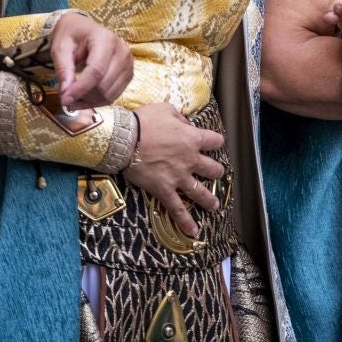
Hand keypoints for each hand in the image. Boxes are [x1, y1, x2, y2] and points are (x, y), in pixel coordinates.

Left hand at [54, 12, 134, 111]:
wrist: (83, 29)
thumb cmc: (71, 36)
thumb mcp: (60, 47)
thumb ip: (63, 69)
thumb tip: (66, 94)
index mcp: (105, 39)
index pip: (96, 71)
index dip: (80, 88)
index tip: (65, 99)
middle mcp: (122, 52)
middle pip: (104, 86)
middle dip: (82, 96)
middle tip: (64, 96)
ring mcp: (128, 64)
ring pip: (109, 95)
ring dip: (88, 101)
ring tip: (73, 96)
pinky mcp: (128, 74)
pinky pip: (113, 96)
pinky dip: (97, 101)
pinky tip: (84, 96)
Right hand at [122, 102, 224, 237]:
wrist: (125, 138)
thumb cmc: (144, 121)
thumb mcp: (165, 109)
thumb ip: (180, 118)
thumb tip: (186, 123)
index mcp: (193, 139)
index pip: (215, 141)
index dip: (215, 142)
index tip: (213, 144)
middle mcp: (190, 160)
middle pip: (213, 169)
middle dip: (216, 171)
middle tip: (214, 173)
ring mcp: (179, 177)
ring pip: (200, 192)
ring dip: (209, 200)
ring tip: (214, 205)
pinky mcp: (164, 190)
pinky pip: (178, 209)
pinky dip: (185, 222)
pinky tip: (193, 231)